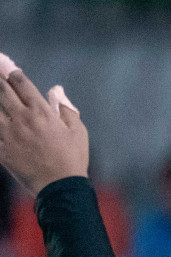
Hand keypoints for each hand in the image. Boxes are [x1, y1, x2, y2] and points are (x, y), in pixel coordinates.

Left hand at [0, 61, 88, 195]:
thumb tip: (56, 90)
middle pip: (2, 91)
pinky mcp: (2, 150)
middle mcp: (22, 119)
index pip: (21, 84)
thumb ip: (65, 108)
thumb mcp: (78, 131)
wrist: (60, 188)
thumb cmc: (73, 158)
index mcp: (42, 112)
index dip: (12, 73)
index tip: (8, 68)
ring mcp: (9, 134)